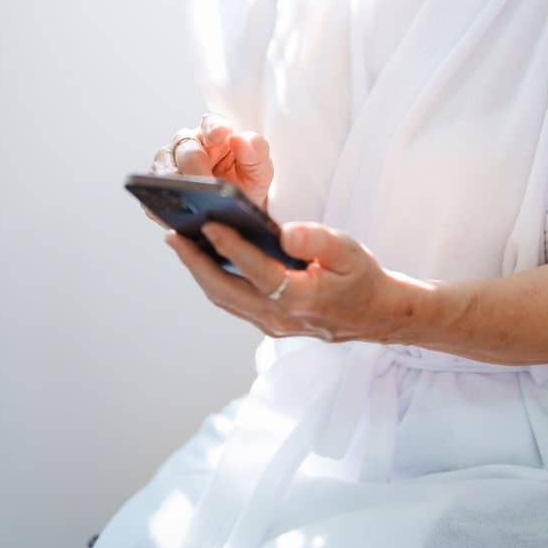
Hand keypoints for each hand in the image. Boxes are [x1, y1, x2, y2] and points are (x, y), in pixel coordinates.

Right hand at [146, 113, 273, 214]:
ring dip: (176, 186)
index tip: (221, 135)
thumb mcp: (260, 167)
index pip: (211, 123)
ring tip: (190, 200)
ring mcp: (169, 163)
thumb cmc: (246, 181)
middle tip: (207, 185)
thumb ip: (256, 150)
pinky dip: (161, 202)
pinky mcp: (157, 185)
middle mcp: (188, 143)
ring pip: (165, 170)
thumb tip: (239, 138)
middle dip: (196, 168)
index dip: (214, 128)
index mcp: (214, 132)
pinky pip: (152, 192)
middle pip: (186, 150)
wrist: (234, 208)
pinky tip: (174, 213)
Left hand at [164, 220, 409, 344]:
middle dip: (195, 263)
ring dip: (199, 272)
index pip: (256, 270)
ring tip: (180, 243)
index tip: (208, 222)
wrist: (375, 315)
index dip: (230, 246)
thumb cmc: (361, 277)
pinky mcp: (268, 323)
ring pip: (225, 299)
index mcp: (300, 298)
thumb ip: (318, 240)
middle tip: (172, 235)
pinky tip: (204, 257)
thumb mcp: (349, 251)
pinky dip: (214, 279)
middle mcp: (279, 317)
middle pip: (225, 291)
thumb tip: (284, 233)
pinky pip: (233, 301)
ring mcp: (271, 325)